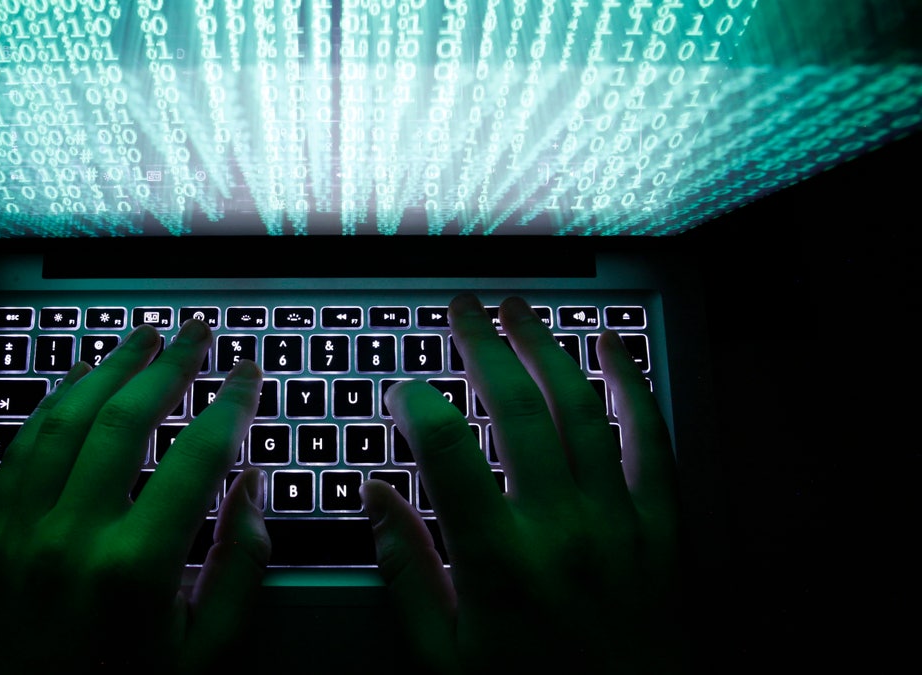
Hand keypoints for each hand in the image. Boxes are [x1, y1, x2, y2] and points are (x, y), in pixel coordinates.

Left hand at [0, 320, 269, 673]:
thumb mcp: (208, 655)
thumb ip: (241, 566)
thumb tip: (252, 485)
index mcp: (134, 570)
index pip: (196, 457)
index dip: (230, 405)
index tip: (247, 375)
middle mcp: (69, 541)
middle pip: (124, 420)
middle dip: (168, 365)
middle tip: (196, 333)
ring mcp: (19, 536)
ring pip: (63, 422)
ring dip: (105, 370)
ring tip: (140, 340)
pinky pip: (16, 452)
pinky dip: (48, 407)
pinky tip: (73, 381)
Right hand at [362, 293, 682, 673]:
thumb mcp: (444, 655)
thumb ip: (406, 569)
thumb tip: (376, 494)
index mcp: (498, 561)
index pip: (446, 450)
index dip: (416, 405)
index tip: (401, 391)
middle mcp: (560, 529)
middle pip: (517, 408)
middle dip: (483, 346)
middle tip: (462, 308)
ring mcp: (618, 523)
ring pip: (582, 409)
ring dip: (547, 348)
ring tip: (520, 309)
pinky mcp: (661, 528)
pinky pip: (652, 441)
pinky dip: (632, 386)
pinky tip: (611, 347)